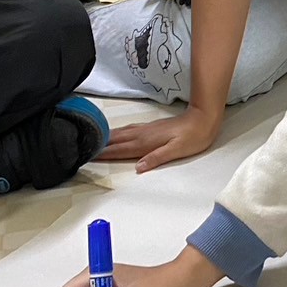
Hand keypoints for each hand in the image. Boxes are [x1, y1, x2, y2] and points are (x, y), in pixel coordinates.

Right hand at [98, 109, 221, 173]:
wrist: (203, 119)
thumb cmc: (193, 137)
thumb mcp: (176, 150)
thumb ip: (157, 158)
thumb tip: (138, 168)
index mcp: (146, 142)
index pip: (121, 149)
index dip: (105, 153)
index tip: (88, 156)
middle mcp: (143, 134)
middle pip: (117, 140)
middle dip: (100, 144)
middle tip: (83, 148)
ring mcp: (147, 129)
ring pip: (121, 133)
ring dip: (107, 137)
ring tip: (94, 141)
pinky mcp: (151, 127)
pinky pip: (129, 130)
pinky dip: (118, 133)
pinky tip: (117, 134)